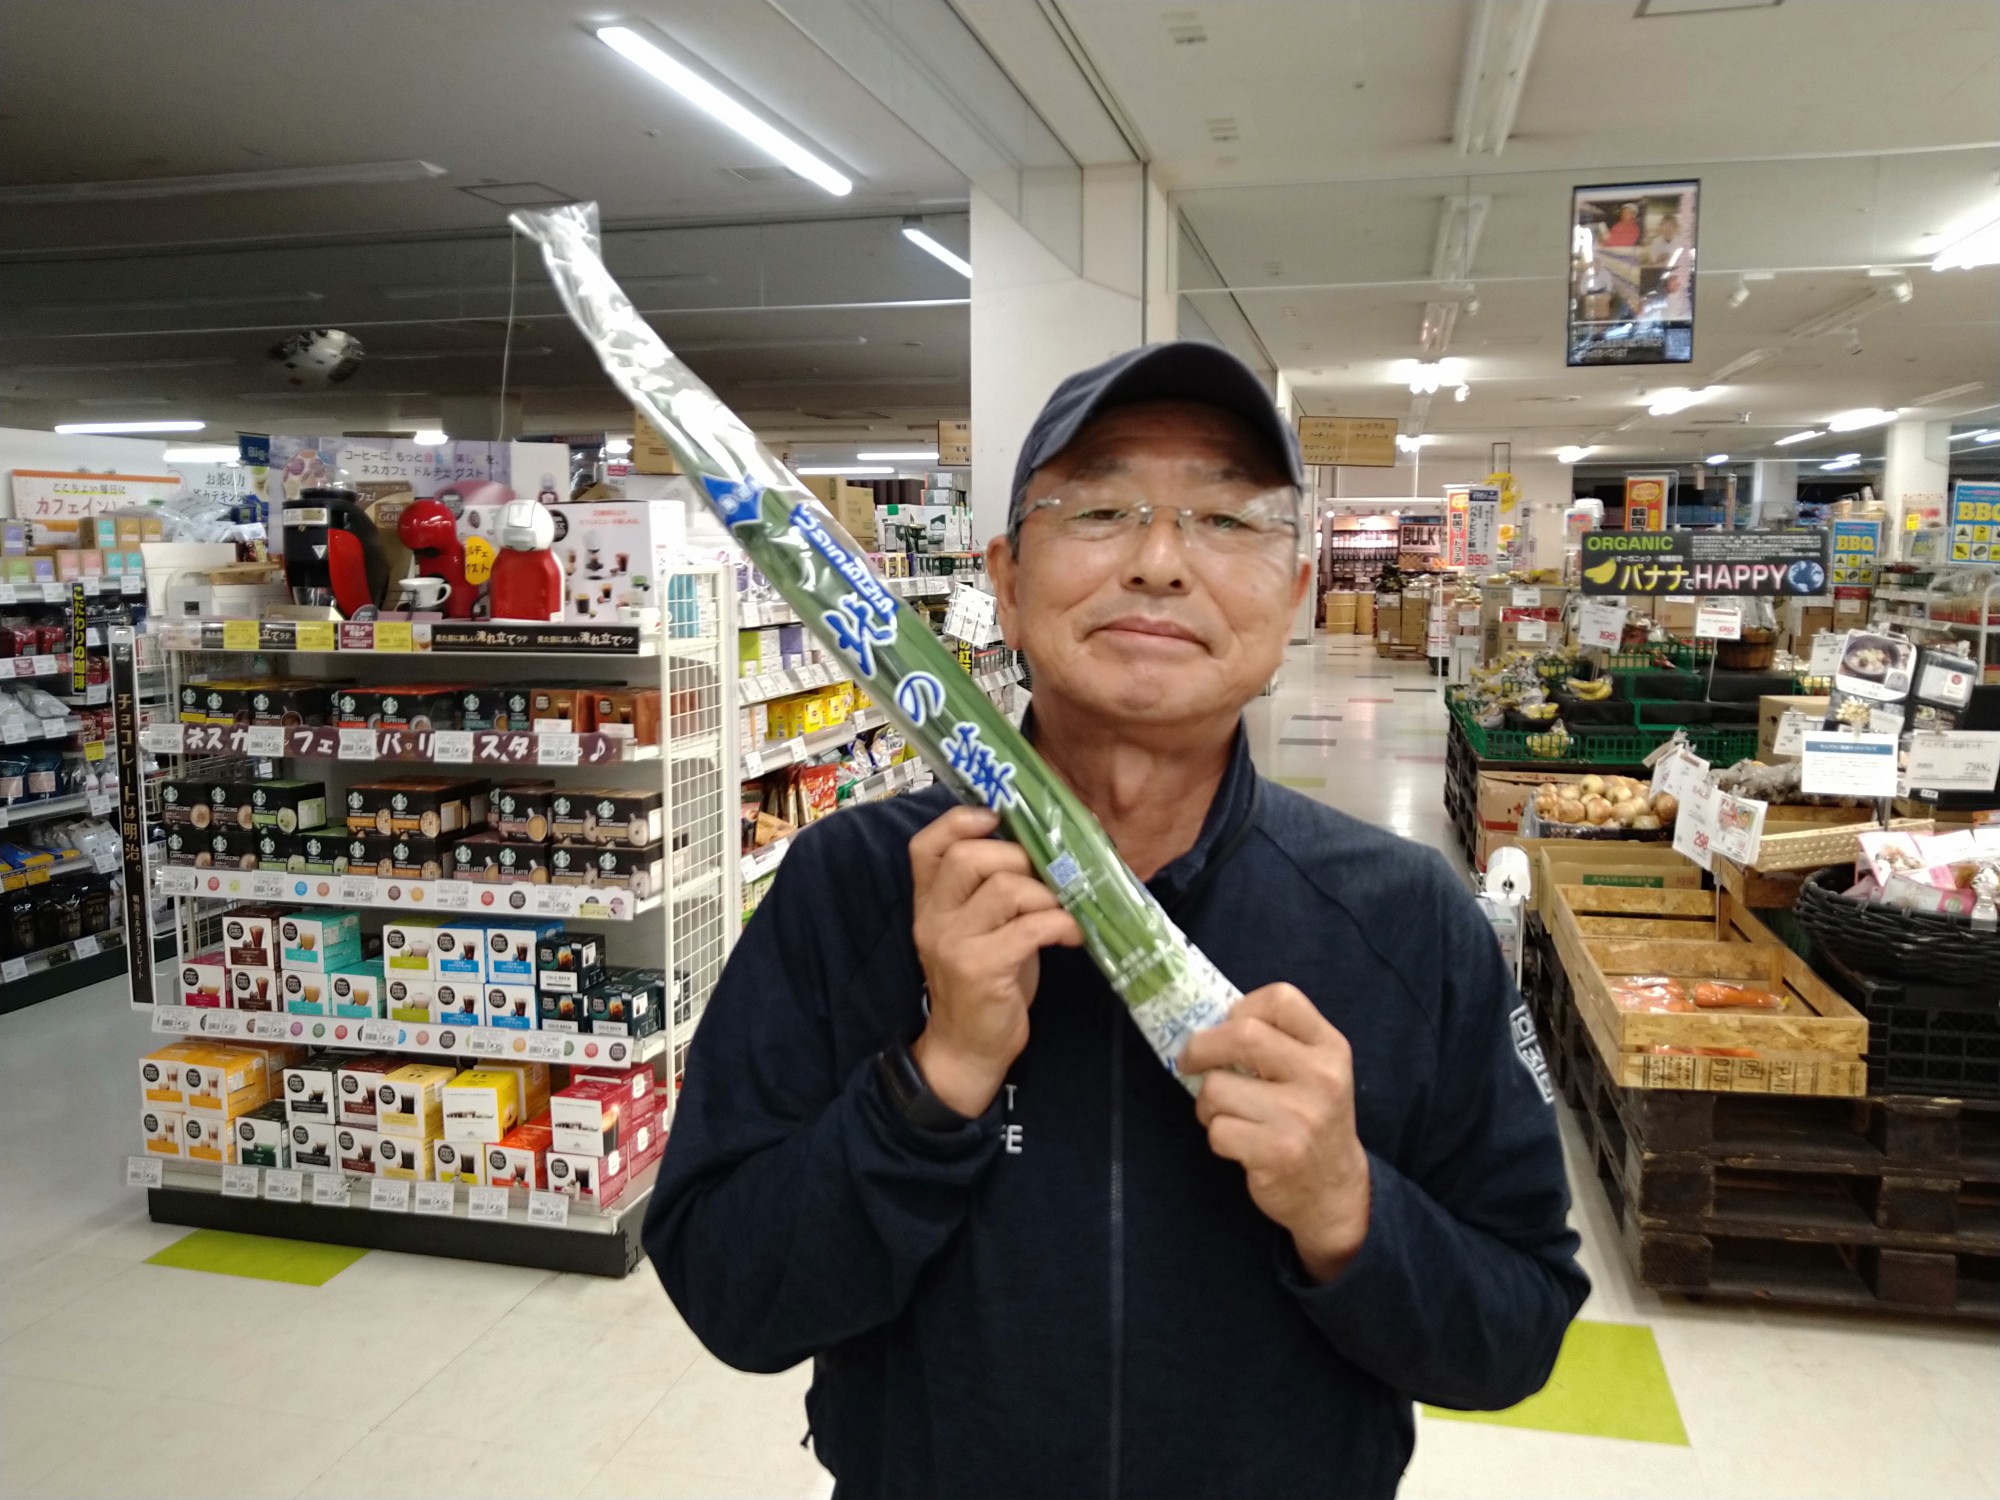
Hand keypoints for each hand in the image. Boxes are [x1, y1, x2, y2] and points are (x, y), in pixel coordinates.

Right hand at [908, 805, 1082, 1116]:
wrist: (966, 1048)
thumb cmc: (984, 982)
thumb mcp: (978, 930)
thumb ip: (992, 891)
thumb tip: (1045, 849)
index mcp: (929, 902)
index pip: (926, 845)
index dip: (960, 821)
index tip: (998, 819)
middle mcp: (934, 917)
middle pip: (971, 857)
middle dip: (1021, 857)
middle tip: (1049, 878)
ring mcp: (954, 943)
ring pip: (1006, 888)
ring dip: (1048, 894)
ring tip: (1064, 910)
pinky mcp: (981, 969)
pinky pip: (1030, 928)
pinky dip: (1062, 924)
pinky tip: (1073, 936)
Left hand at [1178, 984, 1371, 1283]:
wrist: (1335, 1191)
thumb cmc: (1309, 1119)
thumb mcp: (1313, 1071)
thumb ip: (1276, 1041)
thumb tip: (1206, 1022)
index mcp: (1330, 1048)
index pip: (1280, 999)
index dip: (1241, 1008)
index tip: (1227, 1027)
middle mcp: (1321, 1077)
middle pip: (1241, 1035)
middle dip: (1200, 1048)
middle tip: (1190, 1062)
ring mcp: (1301, 1116)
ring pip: (1217, 1088)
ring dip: (1207, 1103)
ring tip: (1228, 1115)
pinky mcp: (1278, 1152)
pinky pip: (1218, 1130)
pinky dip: (1218, 1136)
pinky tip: (1240, 1144)